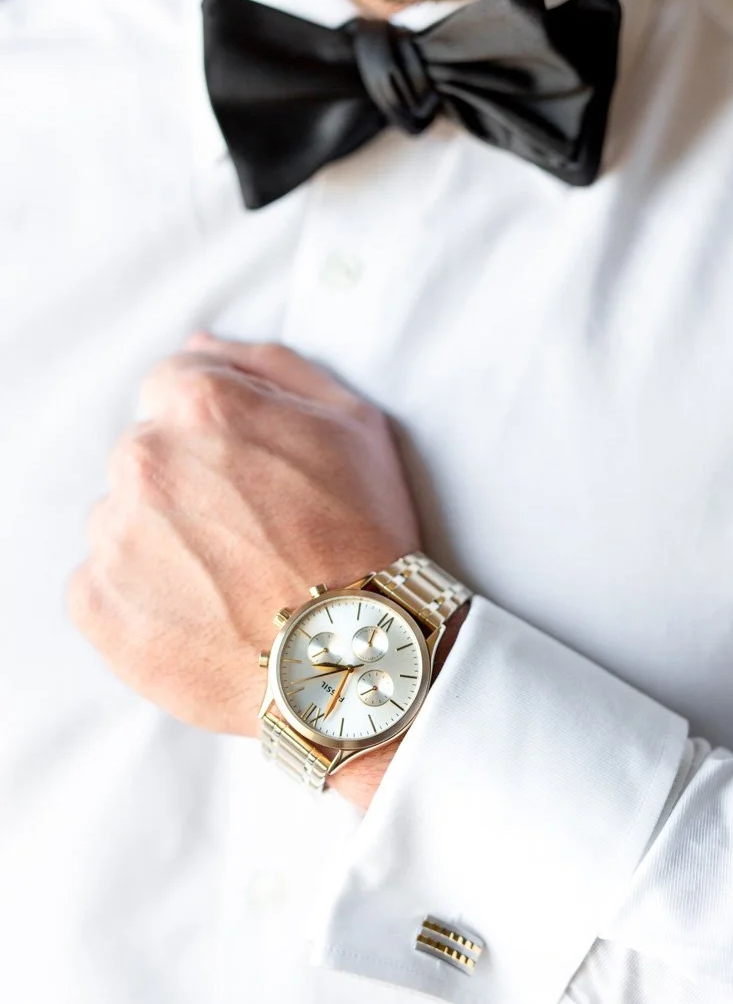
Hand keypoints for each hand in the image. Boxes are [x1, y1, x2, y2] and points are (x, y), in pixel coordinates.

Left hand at [69, 334, 419, 804]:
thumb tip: (202, 345)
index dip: (217, 428)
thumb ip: (271, 367)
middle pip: (146, 453)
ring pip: (123, 519)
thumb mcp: (353, 424)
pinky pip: (102, 585)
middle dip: (188, 483)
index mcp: (200, 404)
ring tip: (229, 582)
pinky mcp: (96, 605)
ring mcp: (114, 534)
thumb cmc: (366, 539)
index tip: (249, 472)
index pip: (173, 385)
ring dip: (163, 541)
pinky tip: (202, 615)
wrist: (352, 658)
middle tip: (250, 535)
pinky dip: (142, 598)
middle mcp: (144, 459)